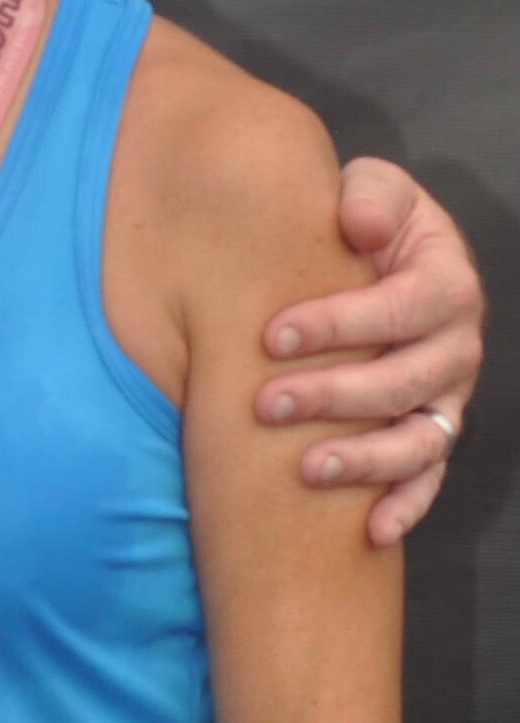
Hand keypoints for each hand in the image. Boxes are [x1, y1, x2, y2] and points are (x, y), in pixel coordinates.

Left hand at [259, 161, 483, 543]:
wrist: (367, 258)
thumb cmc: (360, 224)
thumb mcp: (371, 190)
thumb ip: (366, 197)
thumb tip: (357, 225)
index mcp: (448, 281)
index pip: (403, 307)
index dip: (339, 324)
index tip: (271, 336)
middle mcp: (457, 345)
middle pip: (406, 381)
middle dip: (334, 396)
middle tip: (264, 404)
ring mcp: (447, 396)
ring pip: (421, 440)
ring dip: (367, 460)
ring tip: (307, 471)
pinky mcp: (430, 432)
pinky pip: (427, 478)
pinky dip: (406, 506)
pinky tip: (371, 532)